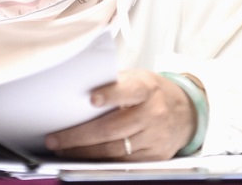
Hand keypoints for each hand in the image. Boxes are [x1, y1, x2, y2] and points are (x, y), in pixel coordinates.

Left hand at [44, 69, 199, 160]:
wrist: (185, 112)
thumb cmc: (152, 92)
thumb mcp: (137, 79)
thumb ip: (114, 84)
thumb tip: (77, 91)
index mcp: (146, 89)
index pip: (129, 90)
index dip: (111, 94)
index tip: (92, 99)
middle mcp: (153, 113)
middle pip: (112, 128)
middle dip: (79, 136)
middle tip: (56, 138)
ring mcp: (155, 137)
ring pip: (114, 149)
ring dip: (84, 152)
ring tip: (63, 149)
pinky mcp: (155, 157)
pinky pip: (123, 162)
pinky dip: (100, 160)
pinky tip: (84, 157)